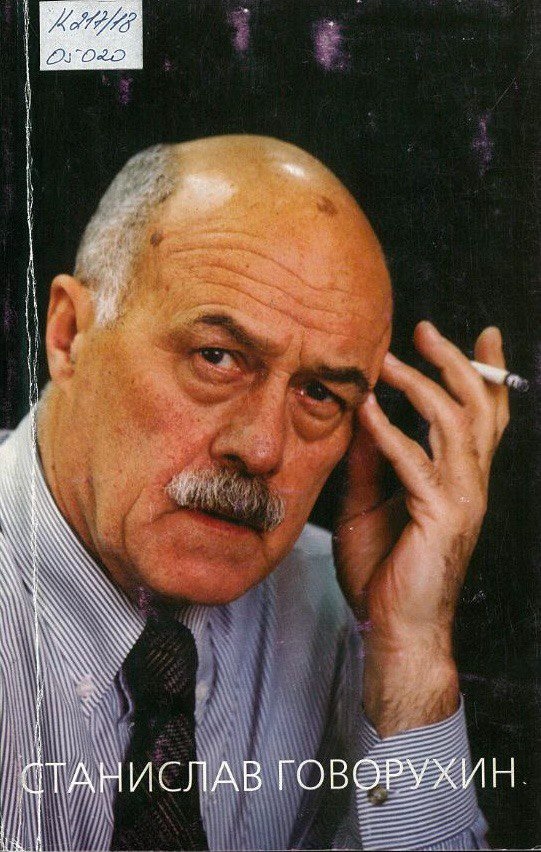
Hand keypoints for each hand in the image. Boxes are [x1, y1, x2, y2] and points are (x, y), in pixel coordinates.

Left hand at [333, 322, 509, 734]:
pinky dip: (392, 434)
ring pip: (456, 426)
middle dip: (455, 363)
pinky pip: (418, 466)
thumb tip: (359, 416)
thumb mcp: (369, 503)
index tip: (483, 334)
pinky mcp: (441, 518)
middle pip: (479, 407)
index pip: (485, 415)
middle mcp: (470, 482)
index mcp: (459, 477)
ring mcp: (460, 499)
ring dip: (422, 387)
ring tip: (390, 363)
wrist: (396, 627)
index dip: (487, 372)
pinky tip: (369, 411)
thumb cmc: (386, 569)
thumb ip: (370, 460)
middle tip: (425, 329)